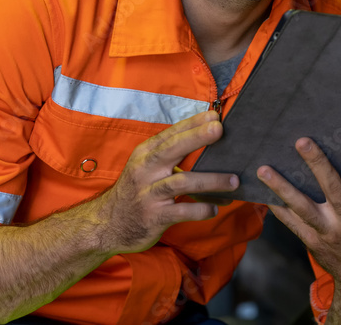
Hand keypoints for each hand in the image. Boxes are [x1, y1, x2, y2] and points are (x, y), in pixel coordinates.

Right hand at [99, 110, 238, 254]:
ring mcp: (149, 194)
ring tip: (234, 180)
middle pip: (172, 149)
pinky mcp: (154, 217)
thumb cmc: (135, 191)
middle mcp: (145, 170)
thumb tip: (203, 136)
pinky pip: (182, 211)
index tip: (214, 115)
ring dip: (211, 180)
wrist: (107, 224)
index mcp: (144, 154)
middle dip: (197, 138)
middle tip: (219, 129)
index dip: (192, 123)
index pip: (170, 134)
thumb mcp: (144, 167)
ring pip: (182, 182)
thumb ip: (168, 154)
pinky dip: (201, 209)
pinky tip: (214, 208)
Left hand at [257, 124, 340, 294]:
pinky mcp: (312, 241)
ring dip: (282, 188)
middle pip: (331, 188)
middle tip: (301, 141)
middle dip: (316, 163)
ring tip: (264, 169)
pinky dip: (276, 209)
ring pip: (302, 207)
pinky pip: (291, 223)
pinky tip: (260, 194)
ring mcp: (328, 232)